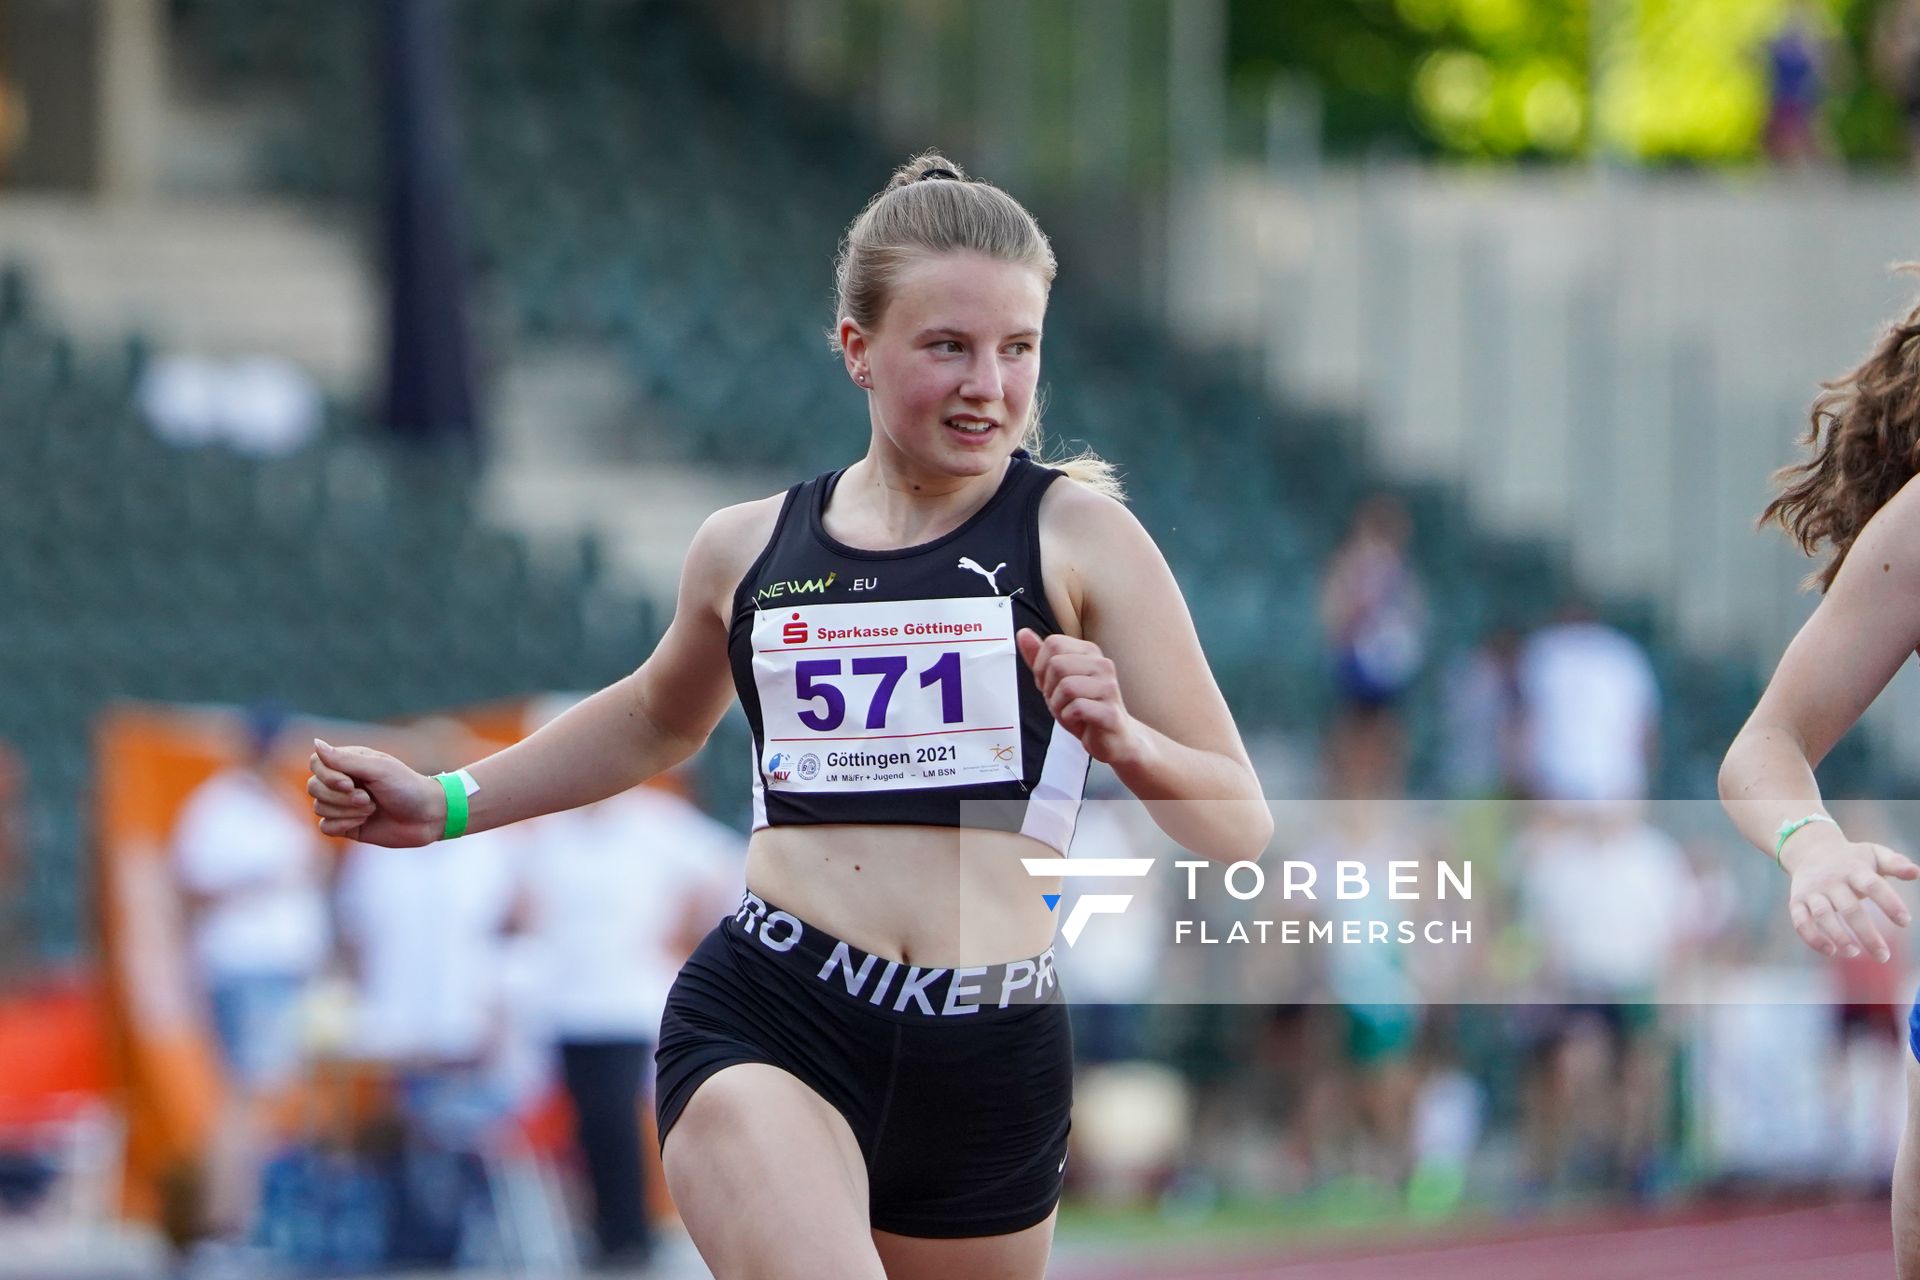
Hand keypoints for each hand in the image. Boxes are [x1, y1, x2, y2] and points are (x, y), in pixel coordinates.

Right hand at [306, 738, 443, 846]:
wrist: (427, 816)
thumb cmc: (407, 786)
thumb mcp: (379, 769)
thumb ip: (345, 759)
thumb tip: (315, 743)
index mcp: (349, 762)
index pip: (317, 763)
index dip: (328, 776)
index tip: (350, 783)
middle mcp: (342, 782)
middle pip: (314, 787)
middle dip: (341, 797)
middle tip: (368, 799)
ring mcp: (343, 804)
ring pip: (319, 808)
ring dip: (348, 811)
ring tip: (372, 809)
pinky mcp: (346, 825)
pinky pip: (325, 827)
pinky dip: (343, 825)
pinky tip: (364, 822)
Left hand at [1016, 628, 1144, 765]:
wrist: (1112, 737)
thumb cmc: (1083, 706)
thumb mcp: (1055, 680)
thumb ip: (1039, 657)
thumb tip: (1022, 632)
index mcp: (1090, 652)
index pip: (1053, 643)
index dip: (1041, 667)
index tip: (1052, 684)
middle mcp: (1103, 665)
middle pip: (1057, 665)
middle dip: (1049, 689)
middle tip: (1061, 702)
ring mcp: (1109, 688)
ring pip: (1066, 687)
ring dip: (1058, 706)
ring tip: (1070, 712)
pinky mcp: (1110, 712)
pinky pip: (1076, 709)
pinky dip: (1068, 719)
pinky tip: (1080, 722)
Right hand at [1782, 824, 1917, 961]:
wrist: (1810, 850)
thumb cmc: (1851, 859)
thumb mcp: (1874, 854)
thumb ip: (1895, 863)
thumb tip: (1916, 873)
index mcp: (1854, 869)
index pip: (1873, 886)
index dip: (1889, 903)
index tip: (1905, 922)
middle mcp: (1831, 880)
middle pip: (1849, 908)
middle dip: (1867, 934)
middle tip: (1884, 956)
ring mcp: (1812, 891)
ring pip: (1823, 916)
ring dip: (1838, 936)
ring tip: (1856, 953)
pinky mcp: (1797, 901)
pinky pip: (1800, 922)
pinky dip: (1813, 938)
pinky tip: (1831, 951)